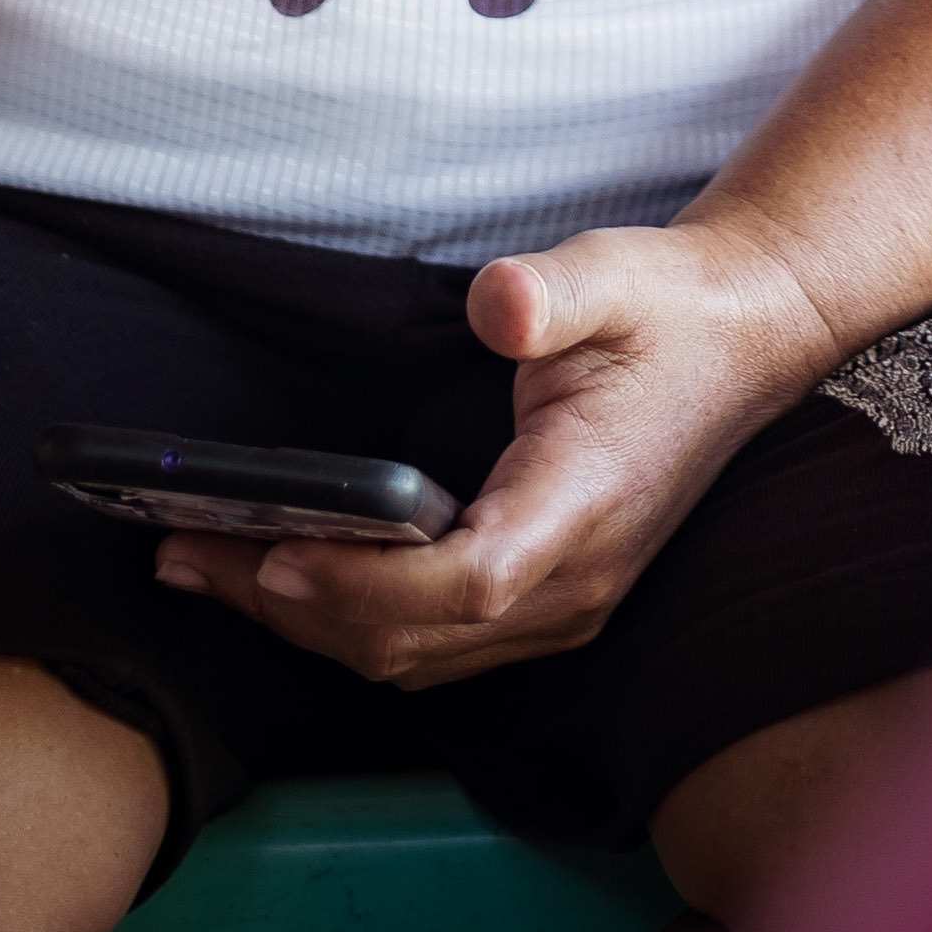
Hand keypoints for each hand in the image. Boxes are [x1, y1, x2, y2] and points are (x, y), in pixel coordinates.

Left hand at [159, 224, 848, 687]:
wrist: (745, 337)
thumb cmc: (671, 308)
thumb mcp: (615, 273)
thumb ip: (552, 292)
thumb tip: (498, 304)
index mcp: (586, 504)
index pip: (469, 583)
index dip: (365, 584)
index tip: (276, 549)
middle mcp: (576, 580)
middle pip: (417, 640)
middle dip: (292, 605)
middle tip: (185, 553)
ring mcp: (566, 603)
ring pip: (417, 657)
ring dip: (307, 623)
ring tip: (208, 570)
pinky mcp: (549, 601)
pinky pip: (436, 647)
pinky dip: (352, 625)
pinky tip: (289, 584)